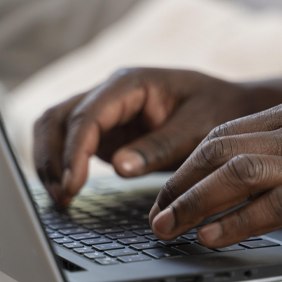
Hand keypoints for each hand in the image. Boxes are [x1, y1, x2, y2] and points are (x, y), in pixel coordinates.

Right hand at [34, 68, 252, 205]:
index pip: (88, 114)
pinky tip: (68, 191)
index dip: (74, 150)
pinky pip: (71, 144)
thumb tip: (119, 168)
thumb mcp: (197, 129)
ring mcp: (106, 112)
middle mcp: (111, 93)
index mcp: (131, 83)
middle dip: (52, 157)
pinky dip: (63, 165)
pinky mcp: (107, 131)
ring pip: (56, 128)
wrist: (231, 107)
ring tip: (61, 198)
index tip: (73, 184)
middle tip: (61, 196)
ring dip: (51, 161)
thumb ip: (159, 146)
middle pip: (59, 117)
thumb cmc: (218, 110)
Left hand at [148, 99, 281, 247]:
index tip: (168, 191)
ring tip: (170, 228)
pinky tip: (215, 236)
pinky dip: (237, 220)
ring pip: (240, 172)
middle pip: (221, 149)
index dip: (187, 164)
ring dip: (196, 201)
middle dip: (180, 183)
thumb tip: (243, 173)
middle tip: (157, 213)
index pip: (224, 134)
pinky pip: (275, 204)